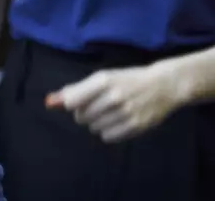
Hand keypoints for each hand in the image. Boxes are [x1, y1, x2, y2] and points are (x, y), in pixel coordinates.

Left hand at [46, 63, 186, 142]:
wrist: (163, 86)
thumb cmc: (127, 79)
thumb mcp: (102, 78)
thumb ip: (76, 89)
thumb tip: (51, 101)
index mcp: (103, 81)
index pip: (72, 102)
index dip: (72, 104)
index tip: (79, 101)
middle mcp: (114, 97)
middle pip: (81, 116)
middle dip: (85, 113)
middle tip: (98, 106)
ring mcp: (126, 112)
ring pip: (94, 128)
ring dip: (97, 123)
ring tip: (109, 113)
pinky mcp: (136, 126)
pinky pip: (107, 137)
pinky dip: (108, 132)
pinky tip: (116, 122)